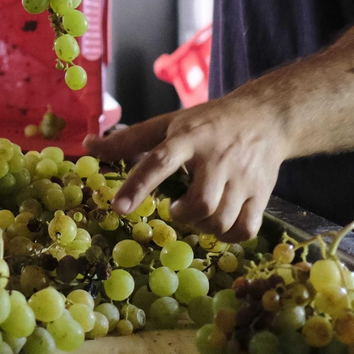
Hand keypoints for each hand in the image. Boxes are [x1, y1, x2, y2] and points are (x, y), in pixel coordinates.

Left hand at [84, 97, 288, 241]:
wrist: (265, 117)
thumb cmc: (208, 122)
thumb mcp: (168, 122)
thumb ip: (129, 139)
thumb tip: (88, 145)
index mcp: (188, 136)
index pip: (160, 160)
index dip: (139, 185)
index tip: (119, 207)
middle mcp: (217, 157)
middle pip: (201, 202)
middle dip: (183, 215)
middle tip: (176, 207)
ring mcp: (243, 178)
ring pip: (222, 220)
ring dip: (202, 227)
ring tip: (196, 214)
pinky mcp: (262, 193)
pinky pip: (245, 230)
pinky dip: (228, 237)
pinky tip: (218, 225)